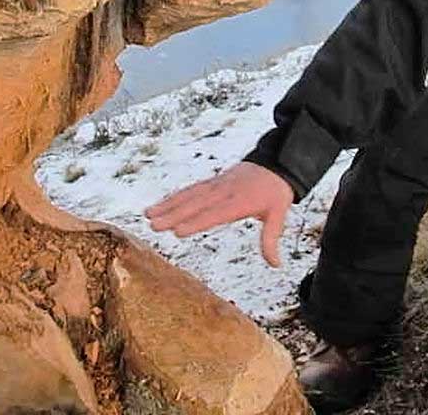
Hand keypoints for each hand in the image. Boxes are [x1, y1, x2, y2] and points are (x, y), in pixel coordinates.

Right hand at [145, 162, 294, 266]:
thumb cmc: (276, 191)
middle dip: (174, 214)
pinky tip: (161, 204)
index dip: (196, 222)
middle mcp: (224, 191)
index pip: (215, 213)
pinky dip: (174, 197)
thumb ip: (271, 239)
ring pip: (189, 195)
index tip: (178, 231)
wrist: (276, 163)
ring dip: (168, 204)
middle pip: (196, 204)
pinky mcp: (212, 182)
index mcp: (240, 201)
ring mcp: (216, 185)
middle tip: (154, 225)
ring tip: (149, 215)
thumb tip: (275, 264)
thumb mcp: (279, 214)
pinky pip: (191, 189)